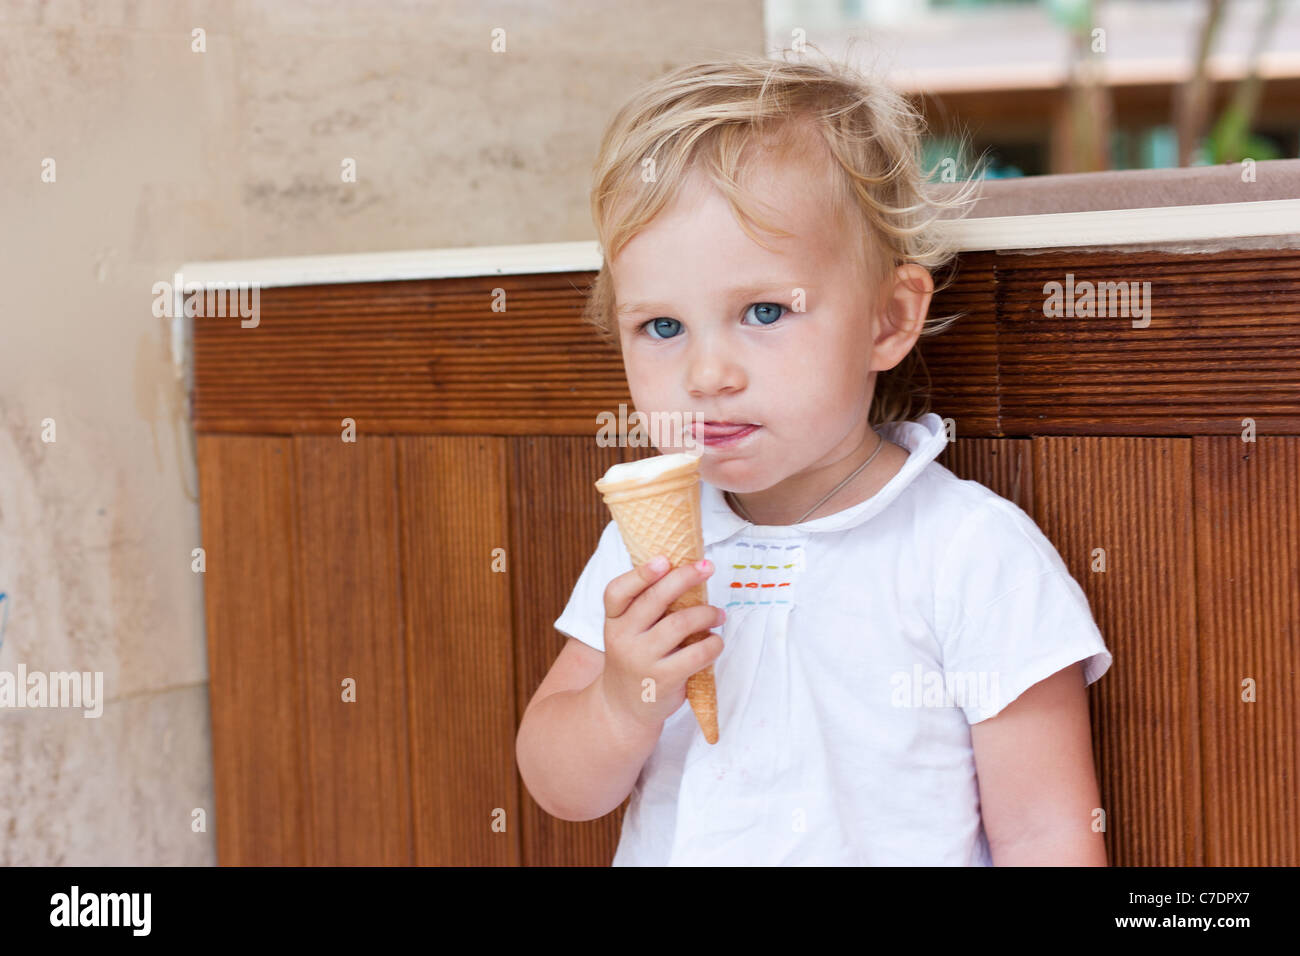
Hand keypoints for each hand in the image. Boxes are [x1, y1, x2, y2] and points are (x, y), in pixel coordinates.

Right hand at [597, 556, 724, 737]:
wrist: (623, 707)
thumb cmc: (634, 658)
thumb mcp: (628, 632)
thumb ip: (645, 607)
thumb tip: (684, 571)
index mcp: (613, 621)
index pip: (617, 591)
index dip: (640, 573)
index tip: (664, 559)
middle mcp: (622, 638)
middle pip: (654, 600)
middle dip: (684, 578)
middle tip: (707, 567)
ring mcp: (642, 660)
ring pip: (679, 624)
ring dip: (706, 613)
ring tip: (719, 613)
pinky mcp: (663, 679)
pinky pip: (696, 654)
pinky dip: (713, 644)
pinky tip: (716, 641)